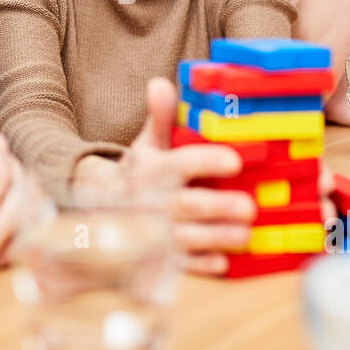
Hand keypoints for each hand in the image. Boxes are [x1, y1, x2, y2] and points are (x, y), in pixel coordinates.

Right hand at [78, 78, 336, 275]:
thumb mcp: (146, 145)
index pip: (180, 163)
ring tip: (245, 233)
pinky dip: (199, 264)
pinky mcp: (157, 259)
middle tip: (249, 207)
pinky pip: (178, 265)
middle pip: (185, 205)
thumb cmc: (138, 174)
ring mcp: (154, 233)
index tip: (235, 159)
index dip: (207, 161)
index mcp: (151, 170)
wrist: (100, 213)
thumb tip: (160, 83)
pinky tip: (221, 261)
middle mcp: (151, 202)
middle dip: (217, 207)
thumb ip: (160, 117)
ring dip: (215, 237)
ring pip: (185, 238)